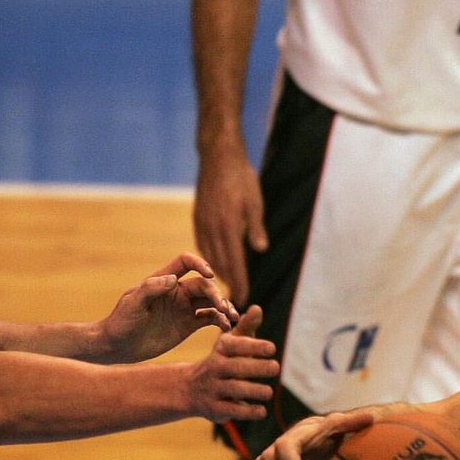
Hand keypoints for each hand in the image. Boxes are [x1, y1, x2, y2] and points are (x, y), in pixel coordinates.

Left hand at [99, 253, 237, 362]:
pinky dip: (221, 321)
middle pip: (204, 285)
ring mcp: (184, 308)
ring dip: (224, 306)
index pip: (185, 262)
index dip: (199, 263)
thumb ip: (150, 289)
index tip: (209, 274)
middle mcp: (177, 292)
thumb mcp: (132, 304)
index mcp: (163, 281)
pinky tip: (227, 328)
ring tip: (233, 318)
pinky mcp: (188, 325)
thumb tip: (172, 279)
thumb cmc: (121, 322)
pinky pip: (210, 319)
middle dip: (217, 294)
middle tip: (224, 308)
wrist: (118, 346)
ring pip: (211, 301)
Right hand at [185, 306, 279, 422]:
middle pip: (235, 367)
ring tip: (269, 392)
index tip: (272, 348)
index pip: (235, 345)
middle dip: (256, 367)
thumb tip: (257, 308)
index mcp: (220, 350)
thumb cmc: (221, 362)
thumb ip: (246, 328)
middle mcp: (214, 368)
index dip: (253, 345)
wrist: (189, 389)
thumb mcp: (230, 344)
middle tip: (276, 367)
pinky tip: (262, 411)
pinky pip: (231, 410)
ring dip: (253, 390)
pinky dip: (247, 412)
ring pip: (234, 389)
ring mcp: (213, 389)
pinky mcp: (214, 409)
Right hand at [193, 144, 267, 305]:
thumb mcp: (254, 201)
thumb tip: (261, 249)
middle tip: (234, 301)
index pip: (235, 262)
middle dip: (228, 283)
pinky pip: (202, 244)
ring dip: (217, 273)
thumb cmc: (241, 177)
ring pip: (209, 255)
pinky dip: (208, 257)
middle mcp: (212, 228)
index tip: (244, 297)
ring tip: (224, 288)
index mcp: (228, 226)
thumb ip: (256, 227)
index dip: (240, 281)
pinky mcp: (198, 217)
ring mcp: (202, 223)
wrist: (218, 157)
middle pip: (220, 264)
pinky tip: (213, 264)